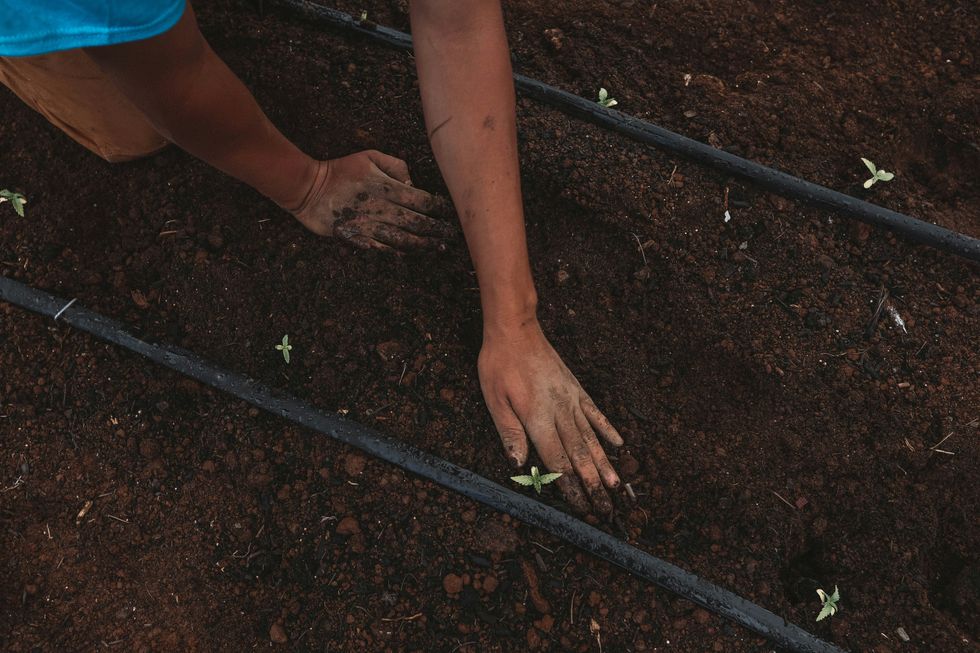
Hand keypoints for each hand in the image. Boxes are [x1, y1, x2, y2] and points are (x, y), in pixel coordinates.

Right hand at [291, 150, 455, 249]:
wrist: (307, 187)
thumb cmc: (341, 169)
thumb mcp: (369, 156)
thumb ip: (395, 165)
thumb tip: (412, 183)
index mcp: (384, 186)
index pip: (420, 199)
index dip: (437, 208)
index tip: (448, 213)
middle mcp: (378, 206)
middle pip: (415, 222)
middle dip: (435, 230)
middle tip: (449, 236)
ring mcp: (365, 223)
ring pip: (399, 238)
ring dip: (419, 244)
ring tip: (434, 248)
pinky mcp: (352, 236)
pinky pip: (377, 246)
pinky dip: (394, 251)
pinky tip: (407, 254)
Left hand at [478, 320, 623, 513]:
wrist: (516, 330)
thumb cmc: (500, 364)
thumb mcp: (494, 400)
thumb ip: (510, 434)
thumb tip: (519, 465)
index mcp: (538, 419)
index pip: (556, 461)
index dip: (569, 487)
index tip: (581, 507)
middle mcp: (560, 412)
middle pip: (579, 455)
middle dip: (592, 485)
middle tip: (606, 508)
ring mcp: (571, 400)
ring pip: (591, 439)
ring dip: (604, 464)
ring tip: (617, 486)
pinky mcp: (575, 388)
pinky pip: (595, 413)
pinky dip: (607, 430)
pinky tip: (618, 445)